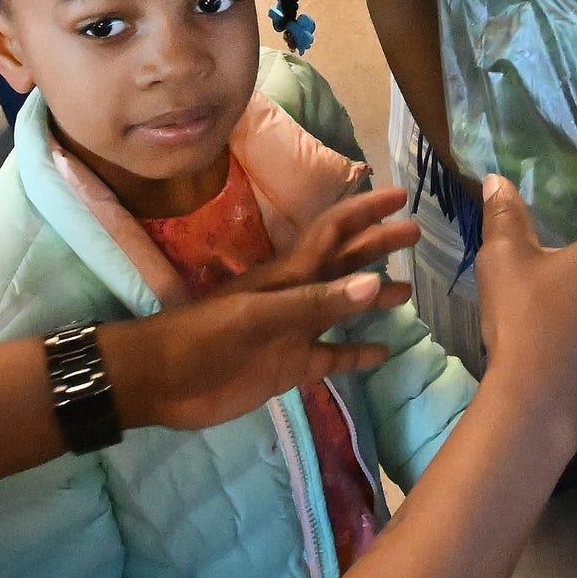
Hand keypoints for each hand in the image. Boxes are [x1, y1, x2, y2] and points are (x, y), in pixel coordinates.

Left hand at [103, 187, 419, 430]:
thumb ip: (315, 302)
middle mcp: (296, 297)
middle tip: (416, 232)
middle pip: (344, 264)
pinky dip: (355, 355)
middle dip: (377, 246)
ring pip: (341, 309)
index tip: (399, 195)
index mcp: (287, 275)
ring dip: (372, 298)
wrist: (160, 381)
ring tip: (408, 291)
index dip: (365, 211)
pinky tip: (381, 354)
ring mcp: (292, 333)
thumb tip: (374, 282)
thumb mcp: (257, 315)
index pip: (333, 232)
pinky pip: (330, 357)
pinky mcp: (287, 367)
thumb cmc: (202, 338)